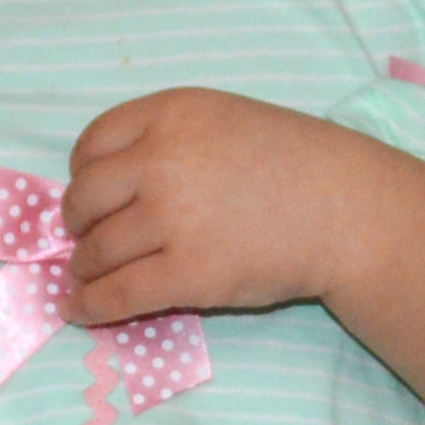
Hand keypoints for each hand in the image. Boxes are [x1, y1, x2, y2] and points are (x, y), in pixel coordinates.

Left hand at [61, 91, 379, 326]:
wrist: (346, 211)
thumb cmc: (293, 162)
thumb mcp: (224, 120)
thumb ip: (167, 139)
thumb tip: (103, 186)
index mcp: (172, 114)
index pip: (94, 142)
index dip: (82, 172)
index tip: (90, 192)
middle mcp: (163, 160)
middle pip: (85, 197)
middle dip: (78, 223)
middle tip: (85, 238)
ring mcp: (173, 219)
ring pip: (97, 250)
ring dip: (83, 267)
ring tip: (85, 277)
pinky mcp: (187, 274)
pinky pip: (117, 293)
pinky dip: (90, 305)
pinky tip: (78, 310)